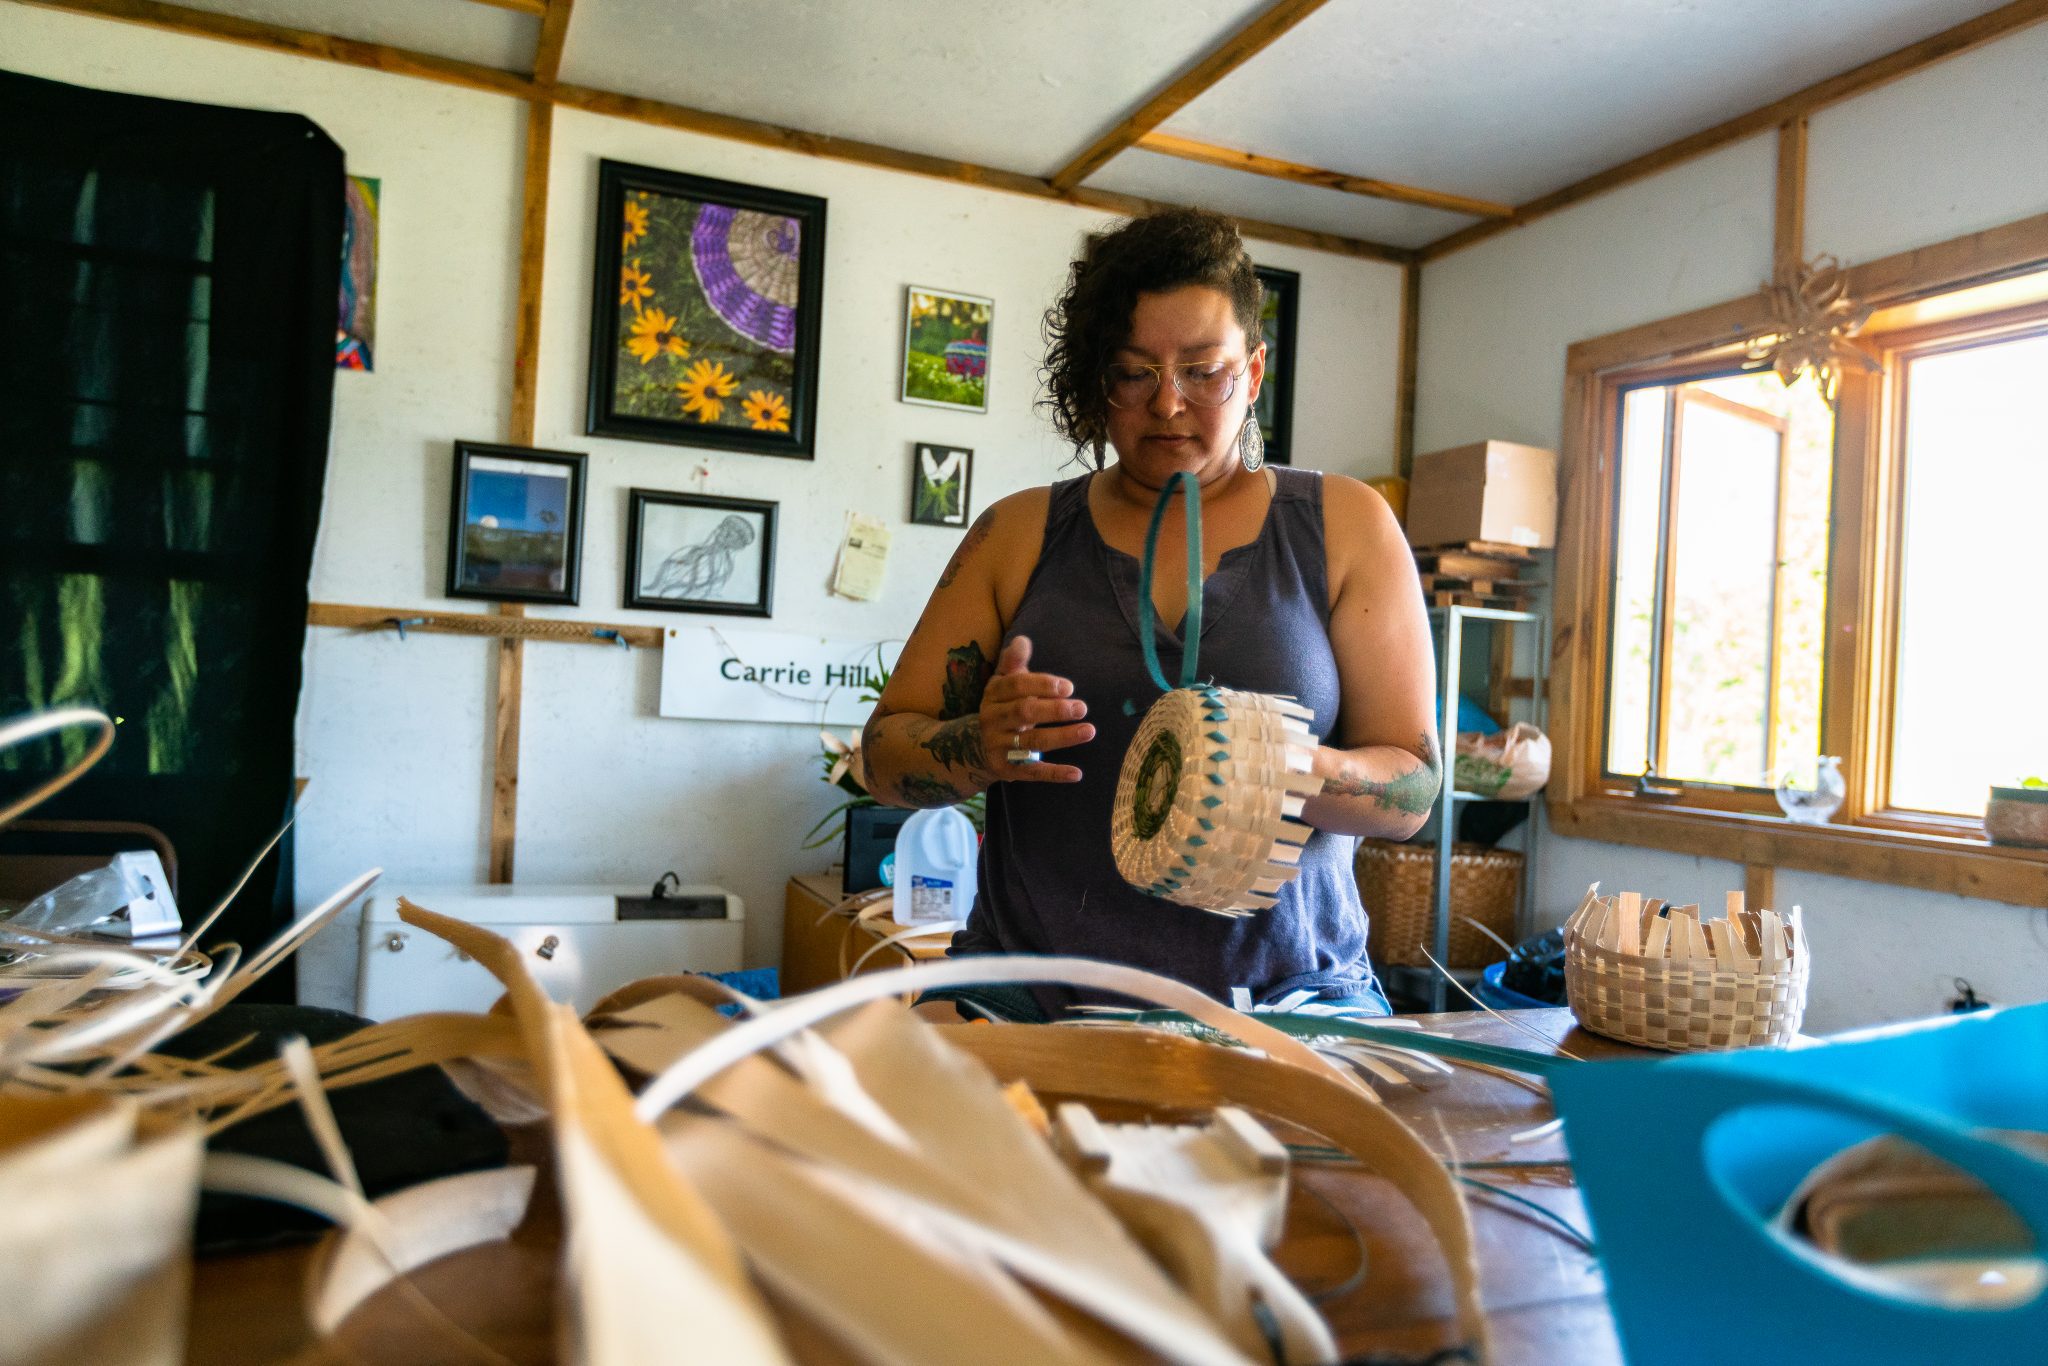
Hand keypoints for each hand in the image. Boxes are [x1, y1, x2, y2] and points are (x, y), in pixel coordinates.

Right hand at [979, 635, 1092, 782]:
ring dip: (1062, 737)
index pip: (1016, 686)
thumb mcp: (1003, 683)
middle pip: (1024, 712)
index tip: (1068, 687)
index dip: (1042, 685)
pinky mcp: (1007, 769)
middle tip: (1082, 707)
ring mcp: (998, 746)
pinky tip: (1077, 774)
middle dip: (1054, 710)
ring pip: (1031, 742)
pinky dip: (1055, 774)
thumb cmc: (1001, 707)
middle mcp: (992, 720)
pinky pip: (1032, 771)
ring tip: (1089, 730)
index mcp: (993, 695)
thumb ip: (1014, 662)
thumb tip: (1023, 640)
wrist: (972, 748)